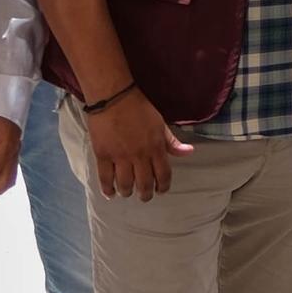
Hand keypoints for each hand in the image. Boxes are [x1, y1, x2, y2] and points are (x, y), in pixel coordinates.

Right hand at [82, 85, 191, 199]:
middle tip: (144, 196)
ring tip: (127, 192)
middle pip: (144, 184)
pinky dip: (107, 189)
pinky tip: (110, 194)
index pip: (163, 175)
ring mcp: (120, 157)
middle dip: (145, 194)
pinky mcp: (103, 155)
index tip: (161, 191)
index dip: (163, 186)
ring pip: (125, 184)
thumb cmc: (138, 107)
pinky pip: (105, 178)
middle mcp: (139, 155)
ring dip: (127, 192)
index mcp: (156, 148)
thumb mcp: (160, 123)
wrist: (113, 96)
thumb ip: (172, 142)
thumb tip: (188, 152)